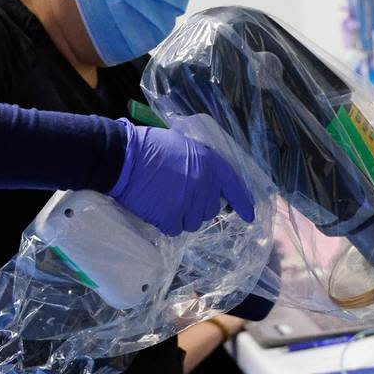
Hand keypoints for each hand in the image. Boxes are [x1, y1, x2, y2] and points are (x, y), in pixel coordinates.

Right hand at [110, 120, 254, 235]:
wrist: (125, 157)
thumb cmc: (149, 146)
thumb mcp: (183, 144)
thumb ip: (198, 163)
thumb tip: (202, 175)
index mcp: (211, 164)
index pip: (234, 186)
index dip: (242, 202)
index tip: (249, 216)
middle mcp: (206, 186)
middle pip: (210, 210)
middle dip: (198, 208)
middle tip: (180, 197)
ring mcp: (189, 204)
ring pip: (193, 223)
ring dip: (181, 217)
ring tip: (165, 202)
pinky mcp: (171, 218)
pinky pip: (175, 229)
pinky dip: (166, 223)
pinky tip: (155, 210)